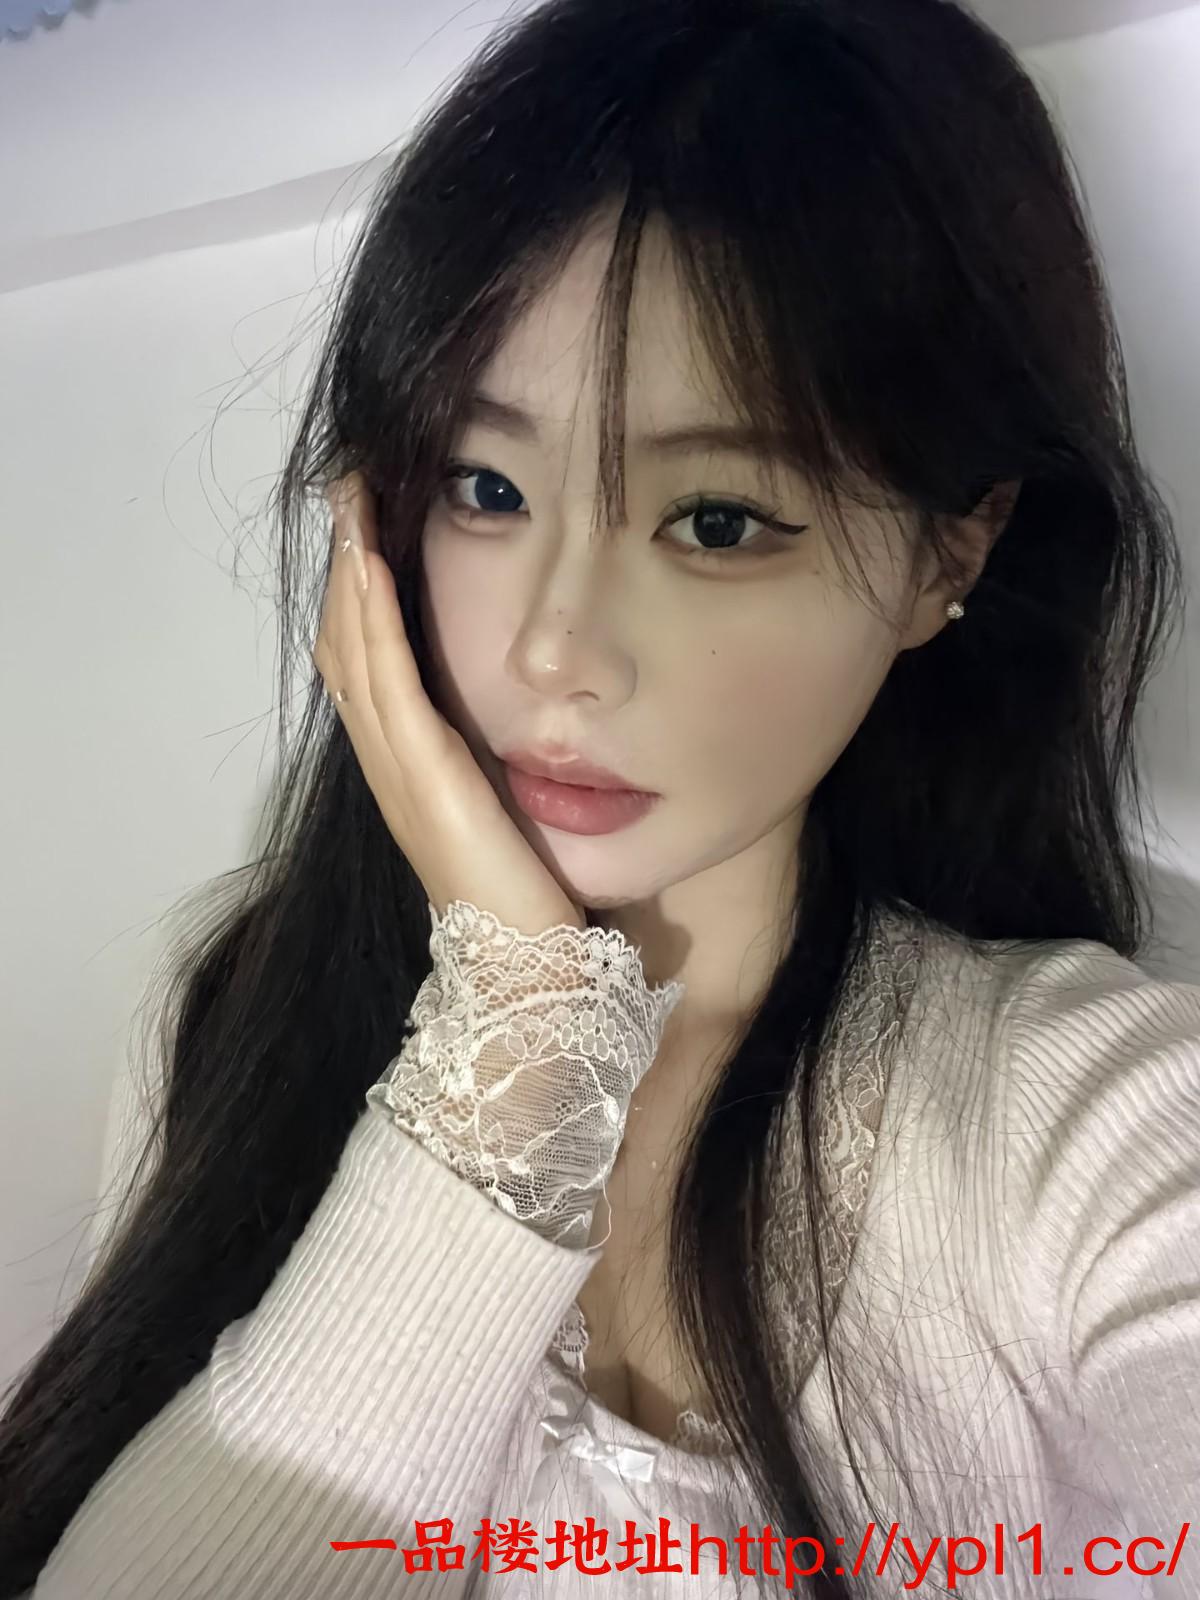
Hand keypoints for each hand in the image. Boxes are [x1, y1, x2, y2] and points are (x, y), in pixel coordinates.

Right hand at [312, 472, 585, 938]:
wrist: (529, 978)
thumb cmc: (528, 905)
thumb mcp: (503, 813)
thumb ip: (490, 769)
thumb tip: (510, 726)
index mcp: (409, 767)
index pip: (367, 662)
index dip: (356, 592)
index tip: (363, 525)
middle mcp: (390, 762)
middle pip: (346, 643)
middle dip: (345, 562)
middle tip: (349, 489)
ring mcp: (400, 769)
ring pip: (355, 650)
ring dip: (350, 571)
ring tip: (352, 501)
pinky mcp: (425, 777)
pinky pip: (387, 683)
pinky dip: (371, 620)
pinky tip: (367, 564)